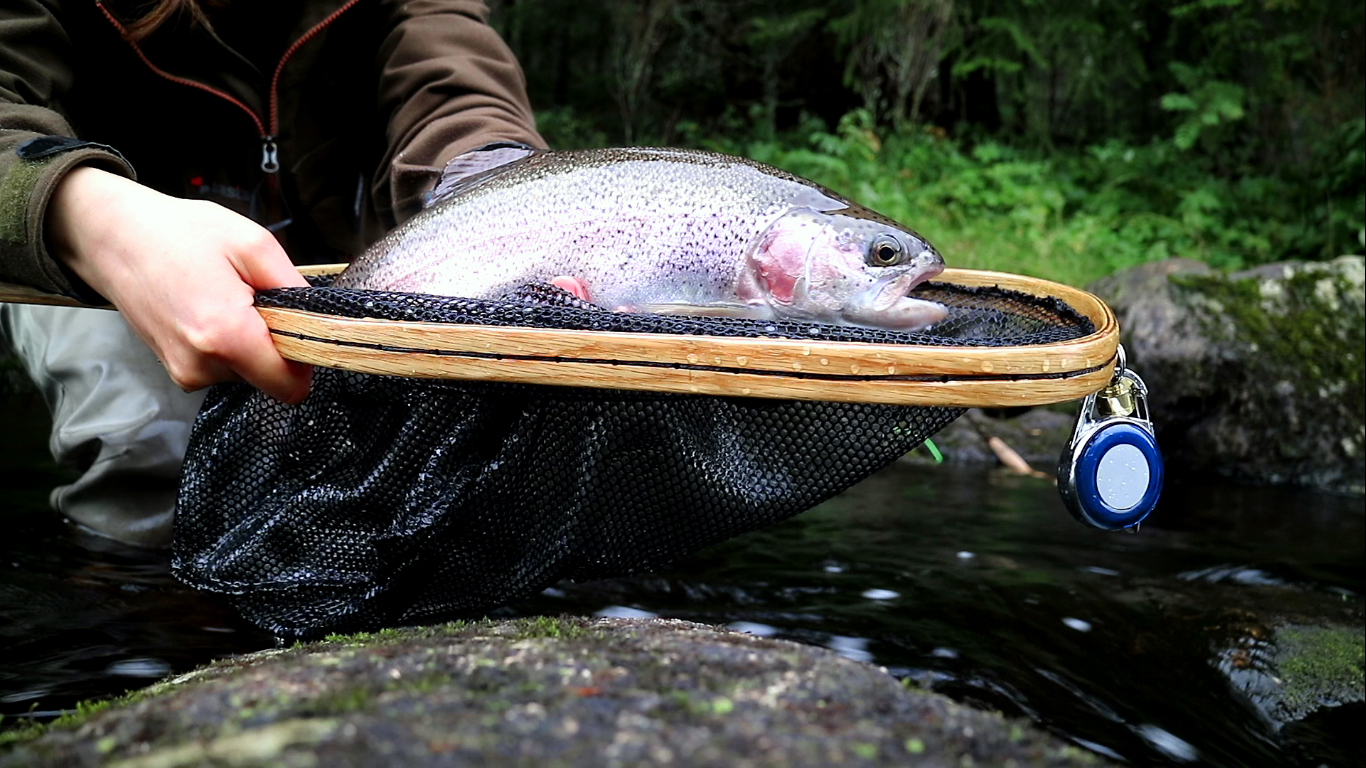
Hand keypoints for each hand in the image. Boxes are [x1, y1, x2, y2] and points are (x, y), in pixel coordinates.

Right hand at [46, 166, 312, 402]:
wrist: (111, 237)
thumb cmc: (181, 233)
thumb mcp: (253, 244)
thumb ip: (293, 288)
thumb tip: (319, 320)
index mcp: (226, 337)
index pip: (290, 386)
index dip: (305, 359)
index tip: (297, 326)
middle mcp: (203, 366)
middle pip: (269, 378)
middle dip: (273, 343)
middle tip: (252, 298)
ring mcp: (184, 372)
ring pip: (245, 372)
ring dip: (246, 340)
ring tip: (223, 297)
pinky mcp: (174, 369)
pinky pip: (221, 366)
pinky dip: (224, 343)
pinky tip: (205, 307)